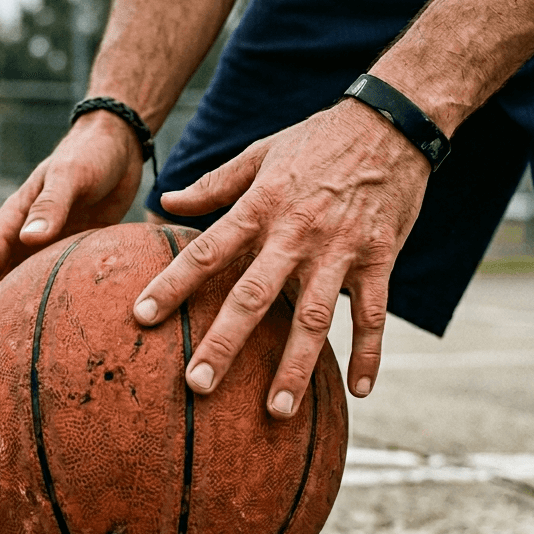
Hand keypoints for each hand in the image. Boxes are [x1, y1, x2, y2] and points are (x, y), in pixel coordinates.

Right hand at [0, 110, 144, 340]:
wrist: (117, 146)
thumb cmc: (88, 156)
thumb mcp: (70, 177)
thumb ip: (51, 206)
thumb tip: (28, 240)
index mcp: (14, 222)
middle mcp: (27, 239)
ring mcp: (50, 247)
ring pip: (26, 290)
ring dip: (17, 318)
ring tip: (14, 357)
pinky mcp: (75, 251)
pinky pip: (59, 285)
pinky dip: (54, 307)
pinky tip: (64, 333)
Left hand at [132, 99, 431, 417]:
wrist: (391, 123)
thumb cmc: (318, 139)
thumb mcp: (261, 153)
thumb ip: (214, 184)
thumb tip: (166, 200)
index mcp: (261, 206)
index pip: (208, 250)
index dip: (173, 284)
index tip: (141, 316)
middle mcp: (296, 232)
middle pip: (254, 295)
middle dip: (225, 342)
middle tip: (198, 386)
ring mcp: (340, 249)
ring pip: (315, 316)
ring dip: (295, 365)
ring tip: (276, 410)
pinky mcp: (380, 258)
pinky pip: (374, 314)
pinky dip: (369, 353)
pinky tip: (361, 390)